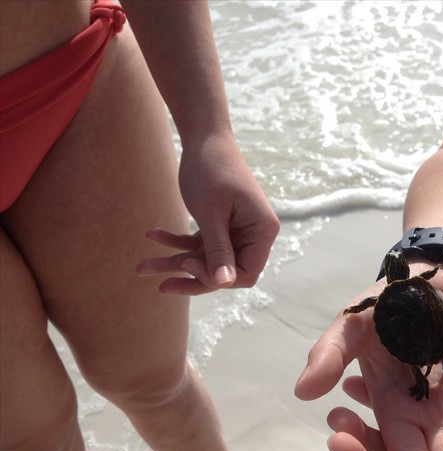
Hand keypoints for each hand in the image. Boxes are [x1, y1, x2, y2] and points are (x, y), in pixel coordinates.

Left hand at [137, 131, 279, 294]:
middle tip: (159, 284)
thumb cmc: (211, 170)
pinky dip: (176, 242)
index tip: (188, 263)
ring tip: (142, 266)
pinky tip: (152, 234)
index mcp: (263, 232)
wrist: (203, 137)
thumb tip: (224, 284)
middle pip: (225, 272)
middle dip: (191, 276)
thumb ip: (218, 250)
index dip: (217, 277)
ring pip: (207, 260)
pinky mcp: (220, 226)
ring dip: (175, 262)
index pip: (246, 274)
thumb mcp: (211, 213)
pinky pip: (198, 244)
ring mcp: (237, 231)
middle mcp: (254, 235)